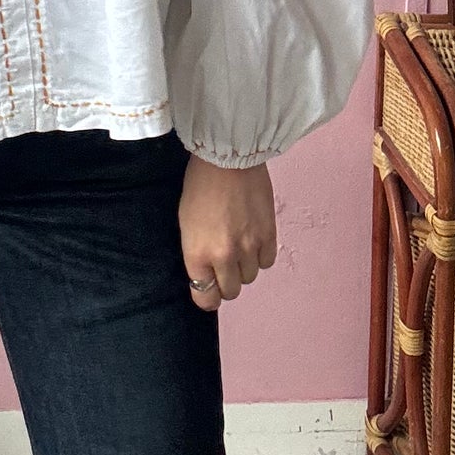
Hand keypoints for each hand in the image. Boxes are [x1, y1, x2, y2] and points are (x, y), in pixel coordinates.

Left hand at [178, 156, 277, 310]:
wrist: (227, 156)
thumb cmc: (199, 184)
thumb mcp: (186, 222)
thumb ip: (196, 252)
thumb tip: (206, 272)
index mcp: (197, 254)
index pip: (205, 297)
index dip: (206, 296)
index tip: (208, 290)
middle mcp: (224, 257)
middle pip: (231, 291)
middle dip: (225, 282)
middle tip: (222, 266)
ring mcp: (249, 247)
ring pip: (250, 278)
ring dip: (243, 267)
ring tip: (237, 246)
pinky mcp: (269, 235)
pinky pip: (267, 262)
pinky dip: (260, 256)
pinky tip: (253, 241)